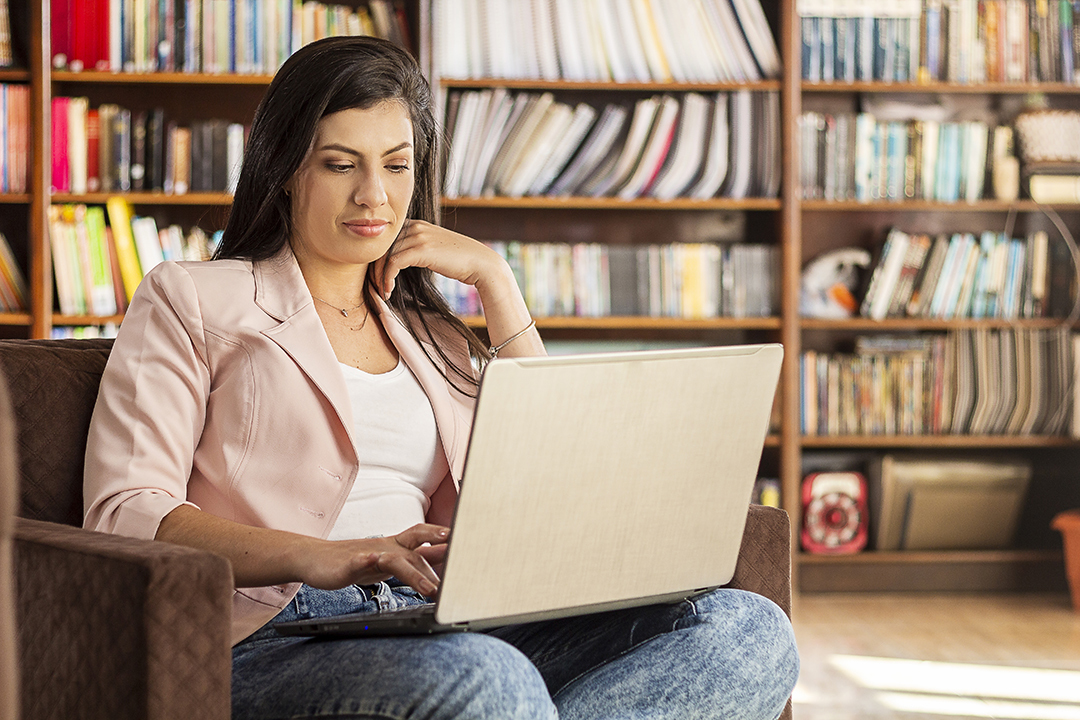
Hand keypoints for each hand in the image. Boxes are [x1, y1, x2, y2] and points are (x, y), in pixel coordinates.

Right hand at [298, 523, 449, 596]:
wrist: (315, 559)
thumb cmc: (354, 561)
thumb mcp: (388, 563)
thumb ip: (414, 564)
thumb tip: (442, 565)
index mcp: (396, 546)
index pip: (425, 537)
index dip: (446, 536)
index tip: (470, 540)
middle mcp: (386, 546)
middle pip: (416, 539)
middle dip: (439, 545)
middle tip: (461, 556)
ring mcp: (368, 554)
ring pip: (395, 560)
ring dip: (415, 573)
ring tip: (431, 589)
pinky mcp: (348, 564)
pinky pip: (358, 562)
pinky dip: (366, 561)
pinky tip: (373, 562)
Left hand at [372, 220, 514, 302]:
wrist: (480, 264)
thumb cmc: (459, 262)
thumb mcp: (433, 250)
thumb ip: (416, 249)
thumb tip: (397, 262)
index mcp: (415, 224)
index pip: (386, 240)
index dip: (377, 259)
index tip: (377, 277)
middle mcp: (415, 226)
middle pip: (382, 246)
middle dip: (374, 269)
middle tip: (373, 287)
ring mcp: (418, 236)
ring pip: (385, 256)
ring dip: (379, 277)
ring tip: (382, 292)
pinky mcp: (421, 249)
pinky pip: (393, 263)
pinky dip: (387, 279)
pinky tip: (389, 292)